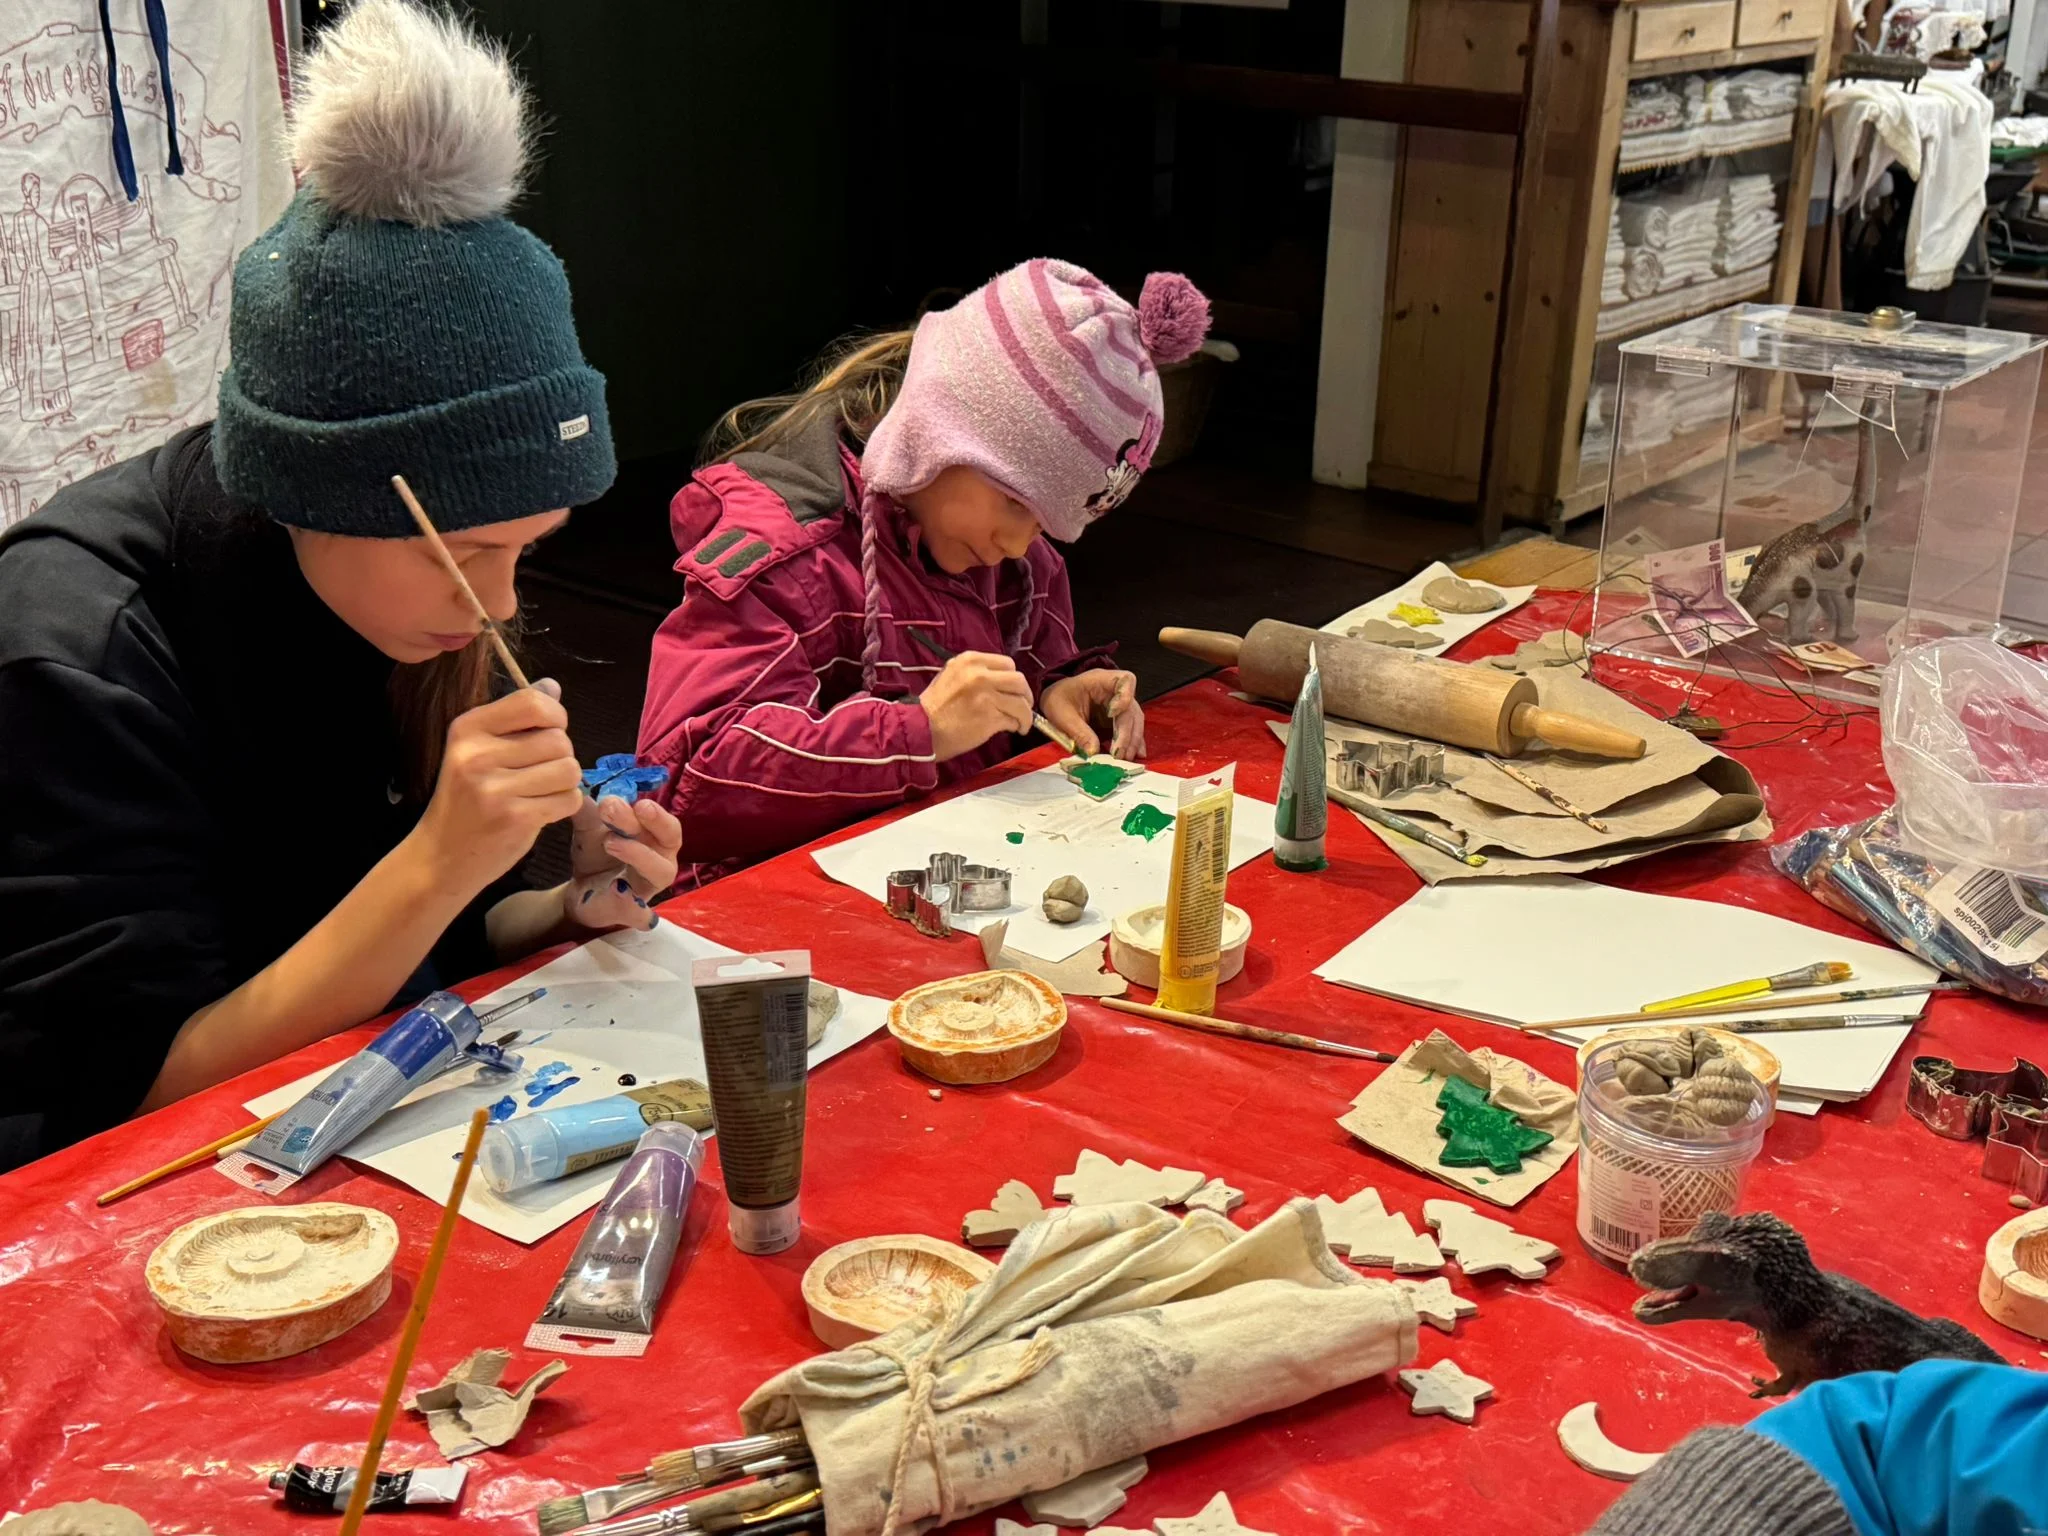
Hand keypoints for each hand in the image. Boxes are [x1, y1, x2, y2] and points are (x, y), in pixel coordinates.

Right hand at [411, 680, 583, 895]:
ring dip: (564, 783)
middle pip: (559, 739)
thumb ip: (517, 718)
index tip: (548, 732)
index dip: (555, 716)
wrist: (441, 856)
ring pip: (569, 769)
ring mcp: (494, 788)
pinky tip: (540, 810)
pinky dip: (563, 805)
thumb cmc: (466, 800)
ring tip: (539, 792)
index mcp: (468, 729)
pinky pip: (569, 799)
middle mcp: (478, 754)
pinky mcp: (514, 817)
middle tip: (539, 773)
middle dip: (561, 756)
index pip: (533, 703)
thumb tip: (552, 687)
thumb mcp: (480, 750)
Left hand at [564, 793, 682, 931]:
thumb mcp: (591, 828)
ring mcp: (650, 887)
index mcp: (655, 837)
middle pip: (671, 839)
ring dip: (638, 853)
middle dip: (654, 822)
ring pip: (661, 870)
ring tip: (610, 842)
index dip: (651, 810)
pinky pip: (640, 912)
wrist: (578, 891)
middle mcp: (661, 860)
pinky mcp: (633, 913)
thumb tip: (578, 784)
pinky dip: (633, 905)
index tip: (618, 798)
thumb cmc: (596, 854)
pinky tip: (617, 890)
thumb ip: (588, 809)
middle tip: (631, 808)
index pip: (665, 822)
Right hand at [919, 651, 1033, 759]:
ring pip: (1020, 703)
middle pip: (1019, 681)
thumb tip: (998, 680)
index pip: (1007, 664)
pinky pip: (1013, 720)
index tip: (1013, 690)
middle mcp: (980, 675)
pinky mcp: (990, 718)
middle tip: (1024, 706)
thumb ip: (973, 672)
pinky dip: (1016, 725)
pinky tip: (1012, 729)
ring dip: (1025, 715)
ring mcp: (986, 696)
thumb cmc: (933, 706)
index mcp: (970, 661)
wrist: (920, 729)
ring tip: (1021, 723)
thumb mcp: (950, 675)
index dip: (1014, 679)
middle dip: (1025, 695)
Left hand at [1039, 669, 1144, 758]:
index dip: (1125, 696)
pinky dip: (1132, 743)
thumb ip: (1078, 732)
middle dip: (1127, 733)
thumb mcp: (1062, 715)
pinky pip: (1130, 730)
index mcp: (1101, 680)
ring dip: (1132, 740)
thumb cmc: (1058, 700)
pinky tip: (1134, 756)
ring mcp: (1120, 705)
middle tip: (1120, 754)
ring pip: (1134, 721)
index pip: (1125, 680)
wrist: (1056, 701)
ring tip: (1126, 758)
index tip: (1112, 713)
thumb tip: (1094, 752)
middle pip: (1131, 709)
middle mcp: (1116, 692)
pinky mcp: (1118, 720)